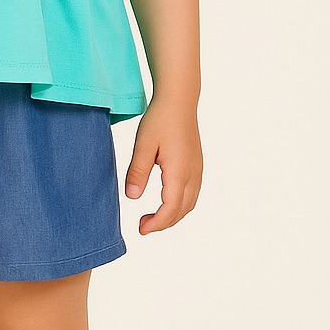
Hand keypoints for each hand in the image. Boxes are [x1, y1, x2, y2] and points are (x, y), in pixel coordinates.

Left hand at [123, 96, 201, 233]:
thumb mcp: (143, 145)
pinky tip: (164, 201)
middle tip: (142, 225)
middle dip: (163, 223)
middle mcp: (193, 174)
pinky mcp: (196, 165)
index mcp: (180, 172)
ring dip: (172, 215)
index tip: (140, 229)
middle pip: (182, 211)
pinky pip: (192, 193)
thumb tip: (131, 197)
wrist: (179, 100)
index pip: (170, 209)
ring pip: (189, 204)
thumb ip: (137, 172)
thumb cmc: (160, 119)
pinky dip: (179, 205)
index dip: (156, 224)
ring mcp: (197, 170)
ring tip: (151, 216)